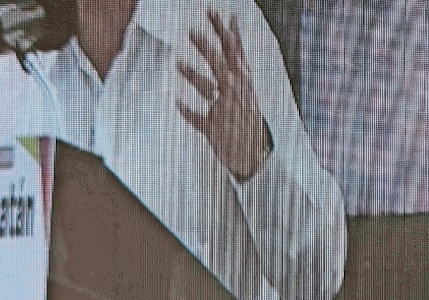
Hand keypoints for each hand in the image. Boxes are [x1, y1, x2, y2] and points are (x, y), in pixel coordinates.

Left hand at [176, 9, 270, 181]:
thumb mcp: (240, 94)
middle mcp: (236, 93)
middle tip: (191, 30)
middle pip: (220, 65)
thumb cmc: (243, 124)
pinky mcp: (215, 130)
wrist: (253, 157)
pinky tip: (176, 103)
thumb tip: (227, 46)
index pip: (234, 51)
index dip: (226, 32)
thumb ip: (230, 73)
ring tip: (176, 62)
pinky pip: (199, 119)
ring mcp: (226, 111)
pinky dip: (188, 111)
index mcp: (242, 82)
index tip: (217, 13)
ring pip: (209, 88)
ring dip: (193, 75)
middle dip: (206, 47)